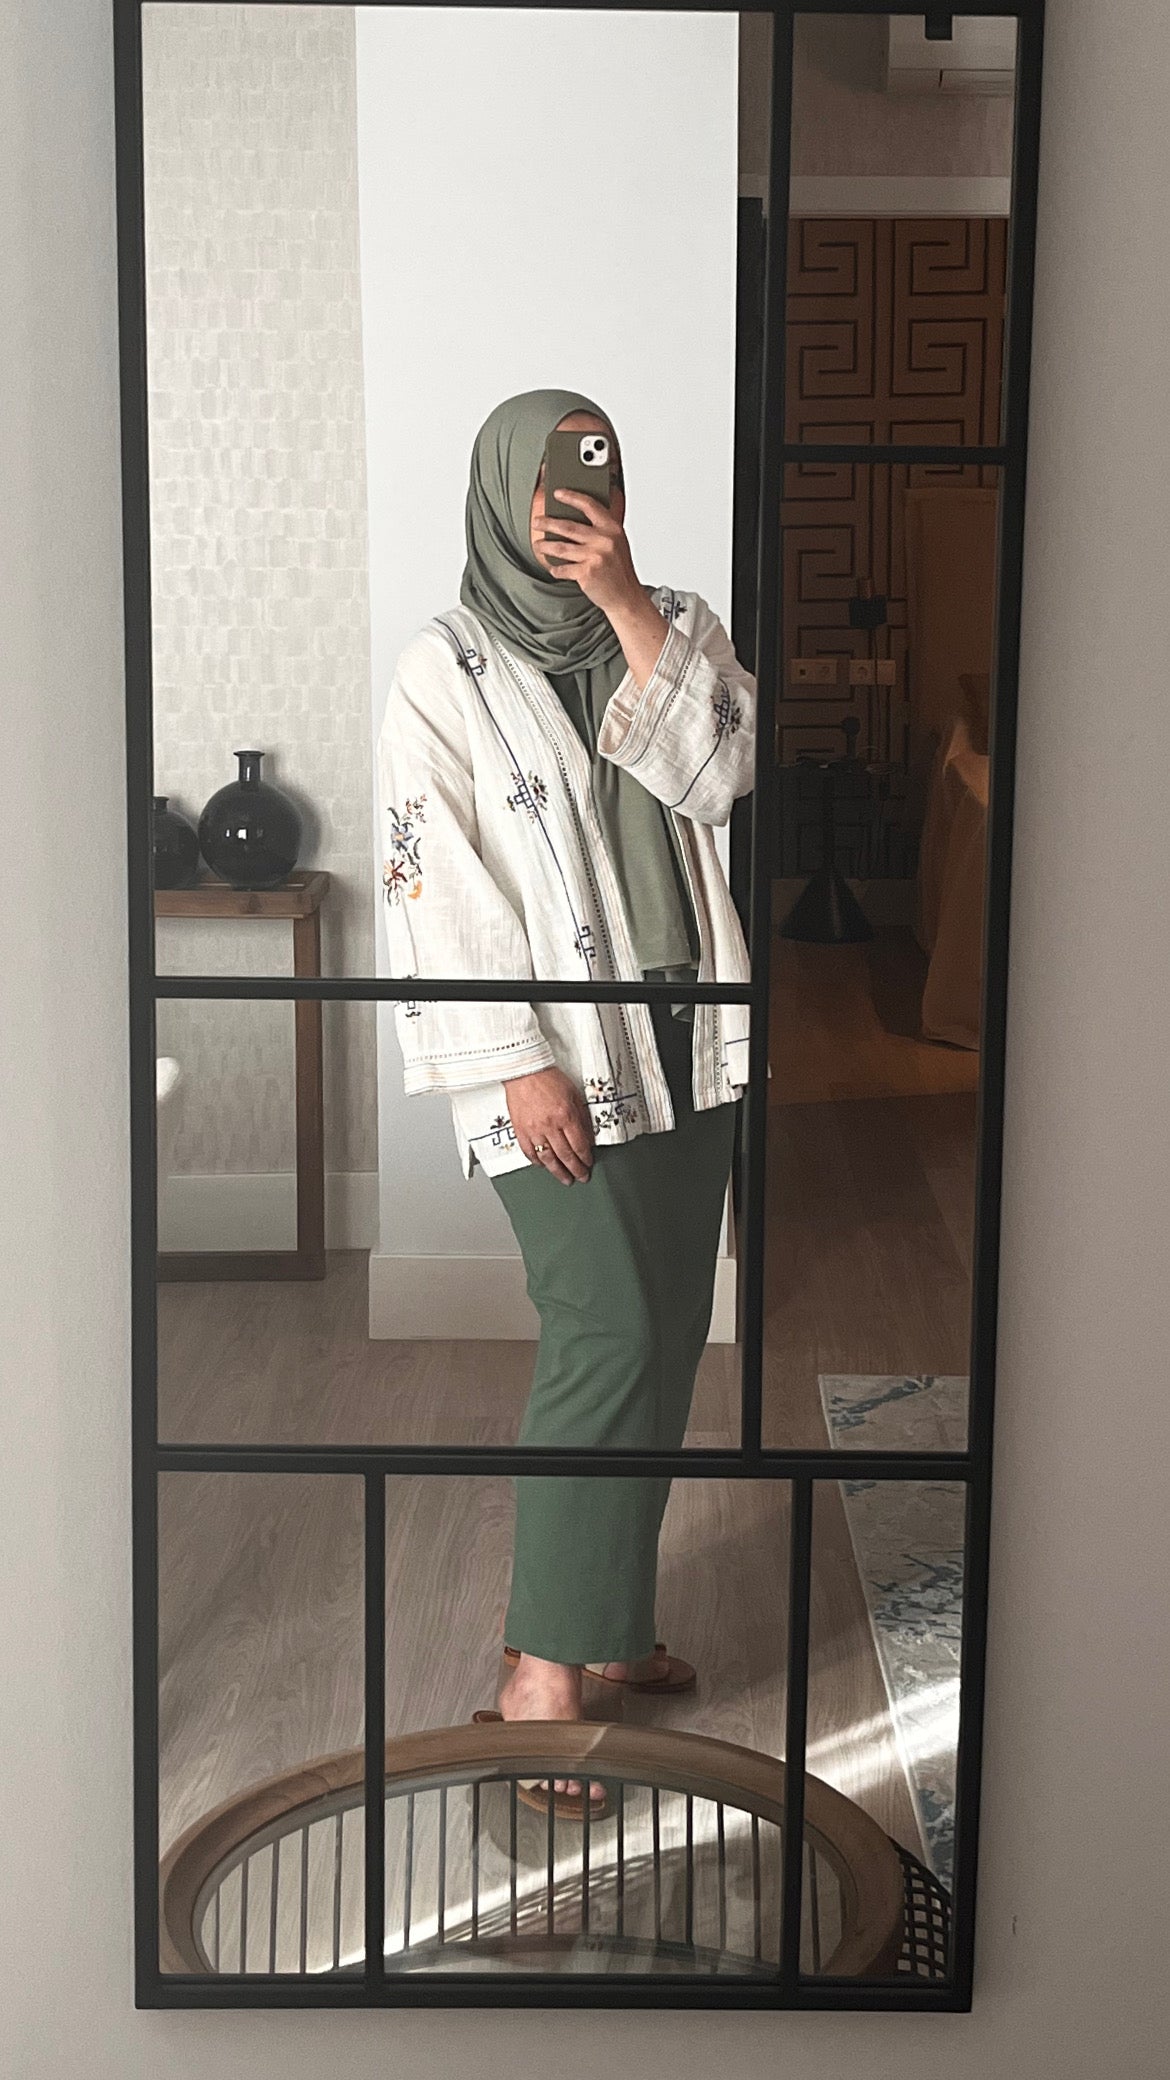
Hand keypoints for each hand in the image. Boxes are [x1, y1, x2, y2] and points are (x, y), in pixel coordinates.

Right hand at [503, 1066, 594, 1183]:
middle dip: (575, 1169)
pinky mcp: (520, 1130)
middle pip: (565, 1155)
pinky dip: (537, 1162)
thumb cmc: (548, 1078)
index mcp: (566, 1116)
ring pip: (548, 1158)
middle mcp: (550, 1126)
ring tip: (565, 1179)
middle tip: (581, 1177)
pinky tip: (543, 1166)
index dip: (585, 1158)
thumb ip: (581, 1117)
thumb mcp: (574, 1094)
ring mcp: (533, 1130)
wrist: (524, 1071)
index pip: (579, 1145)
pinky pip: (529, 1152)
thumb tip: (587, 1137)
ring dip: (558, 1171)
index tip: (588, 1164)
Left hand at [532, 488, 642, 618]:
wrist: (625, 596)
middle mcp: (604, 540)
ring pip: (561, 548)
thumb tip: (572, 519)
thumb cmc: (618, 570)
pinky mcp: (587, 573)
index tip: (558, 493)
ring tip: (538, 545)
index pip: (589, 506)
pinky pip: (563, 568)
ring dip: (545, 546)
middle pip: (568, 527)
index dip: (572, 497)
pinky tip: (552, 567)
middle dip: (548, 523)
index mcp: (612, 529)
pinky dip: (555, 569)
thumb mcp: (616, 543)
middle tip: (537, 522)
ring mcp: (595, 557)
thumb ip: (600, 530)